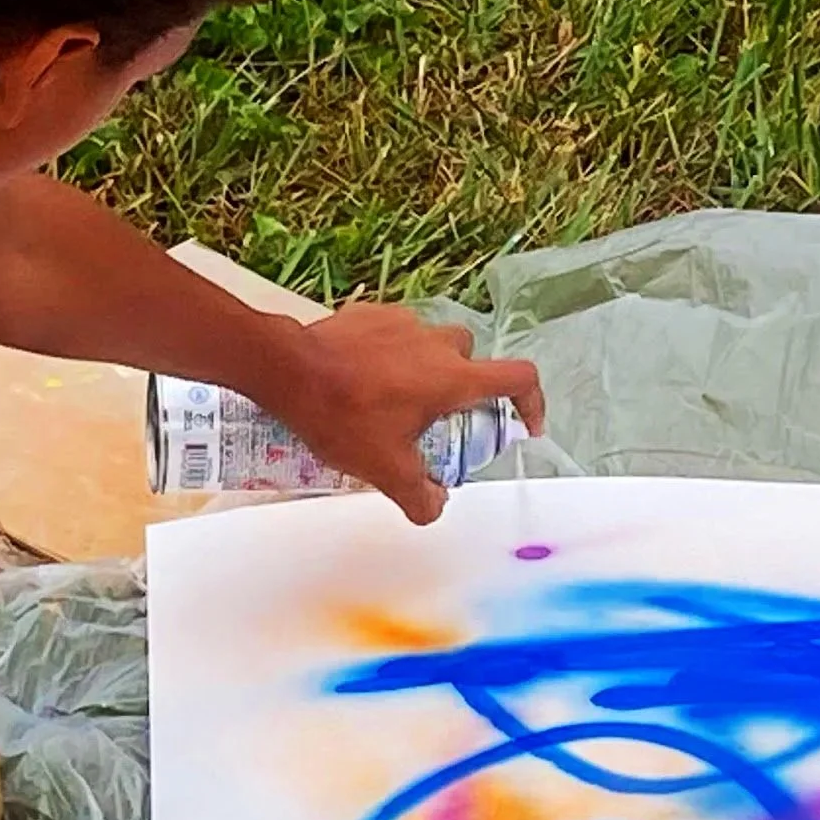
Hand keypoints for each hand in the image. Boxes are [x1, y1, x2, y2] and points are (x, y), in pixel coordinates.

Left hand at [265, 305, 545, 523]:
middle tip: (440, 420)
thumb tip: (434, 507)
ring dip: (427, 370)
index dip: (532, 402)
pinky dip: (393, 354)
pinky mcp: (372, 313)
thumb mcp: (384, 470)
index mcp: (452, 379)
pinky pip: (397, 333)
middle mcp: (437, 343)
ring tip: (396, 401)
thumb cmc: (340, 416)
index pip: (519, 378)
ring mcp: (404, 322)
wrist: (287, 370)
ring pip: (434, 344)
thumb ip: (419, 495)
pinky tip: (366, 379)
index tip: (522, 425)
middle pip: (472, 362)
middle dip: (464, 390)